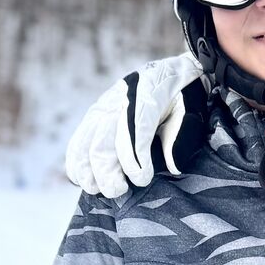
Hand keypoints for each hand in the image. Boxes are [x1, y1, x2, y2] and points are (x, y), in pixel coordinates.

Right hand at [64, 55, 207, 196]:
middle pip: (102, 140)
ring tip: (98, 189)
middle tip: (119, 191)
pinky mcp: (95, 114)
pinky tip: (82, 179)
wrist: (172, 73)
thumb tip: (171, 167)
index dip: (134, 159)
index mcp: (147, 95)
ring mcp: (104, 106)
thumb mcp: (190, 112)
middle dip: (107, 172)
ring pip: (84, 141)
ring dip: (87, 170)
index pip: (133, 130)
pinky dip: (75, 162)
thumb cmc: (183, 98)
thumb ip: (181, 136)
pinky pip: (78, 140)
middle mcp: (120, 100)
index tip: (142, 180)